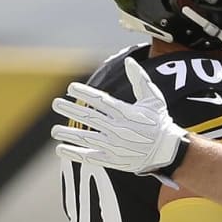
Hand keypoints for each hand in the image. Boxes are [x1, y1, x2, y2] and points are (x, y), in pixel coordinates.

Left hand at [51, 57, 188, 173]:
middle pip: (88, 117)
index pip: (100, 100)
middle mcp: (117, 128)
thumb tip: (129, 61)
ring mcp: (114, 145)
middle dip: (70, 110)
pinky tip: (60, 148)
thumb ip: (140, 80)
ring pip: (85, 137)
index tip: (70, 88)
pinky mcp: (113, 160)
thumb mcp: (154, 98)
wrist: (168, 151)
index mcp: (126, 112)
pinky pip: (89, 156)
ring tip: (54, 130)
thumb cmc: (160, 122)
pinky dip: (74, 153)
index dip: (84, 93)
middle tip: (56, 104)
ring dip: (67, 133)